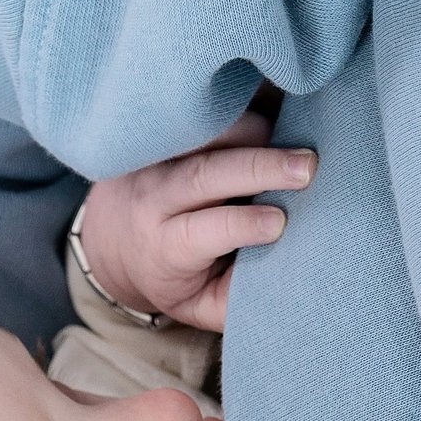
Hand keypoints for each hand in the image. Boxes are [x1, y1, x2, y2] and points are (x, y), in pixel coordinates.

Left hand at [76, 109, 314, 330]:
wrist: (112, 238)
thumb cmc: (171, 276)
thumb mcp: (197, 305)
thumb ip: (235, 303)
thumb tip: (287, 289)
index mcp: (163, 248)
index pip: (200, 232)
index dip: (241, 225)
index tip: (280, 221)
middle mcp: (154, 199)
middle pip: (204, 175)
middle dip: (259, 168)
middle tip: (307, 167)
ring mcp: (155, 160)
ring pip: (203, 136)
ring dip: (252, 133)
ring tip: (296, 143)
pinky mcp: (161, 135)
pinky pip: (200, 118)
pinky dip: (239, 115)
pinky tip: (274, 119)